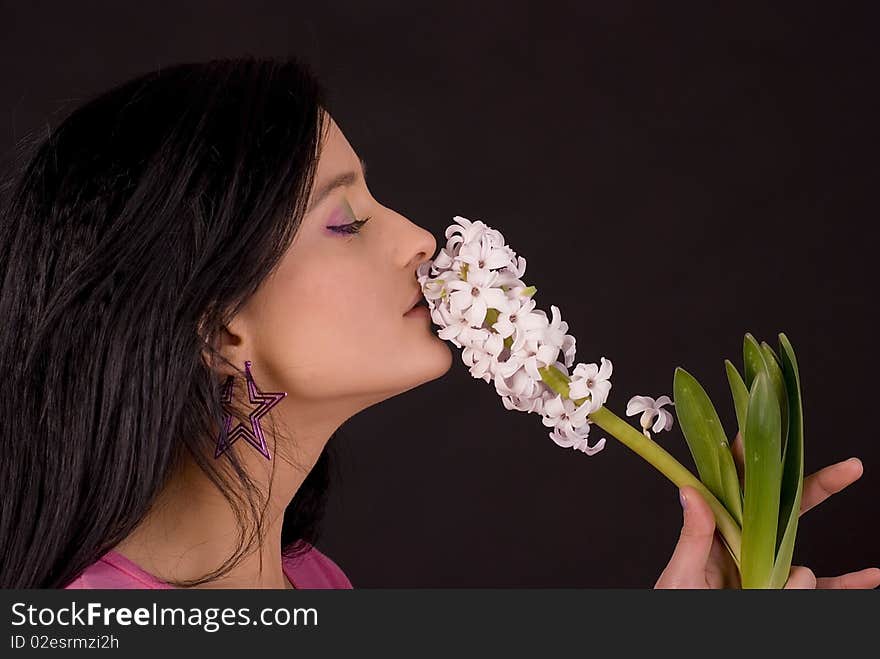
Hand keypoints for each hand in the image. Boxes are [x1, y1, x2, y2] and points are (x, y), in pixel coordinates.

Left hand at [654, 432, 879, 588]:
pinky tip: (871, 576)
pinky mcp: (785, 595)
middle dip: (819, 487)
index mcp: (717, 535)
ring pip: (803, 563)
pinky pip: (824, 590)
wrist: (687, 643)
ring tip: (763, 596)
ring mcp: (769, 572)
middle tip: (851, 468)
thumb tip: (690, 491)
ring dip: (798, 583)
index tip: (768, 430)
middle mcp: (746, 548)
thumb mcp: (679, 576)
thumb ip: (692, 539)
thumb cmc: (676, 606)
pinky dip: (849, 584)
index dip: (752, 458)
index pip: (737, 488)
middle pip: (787, 508)